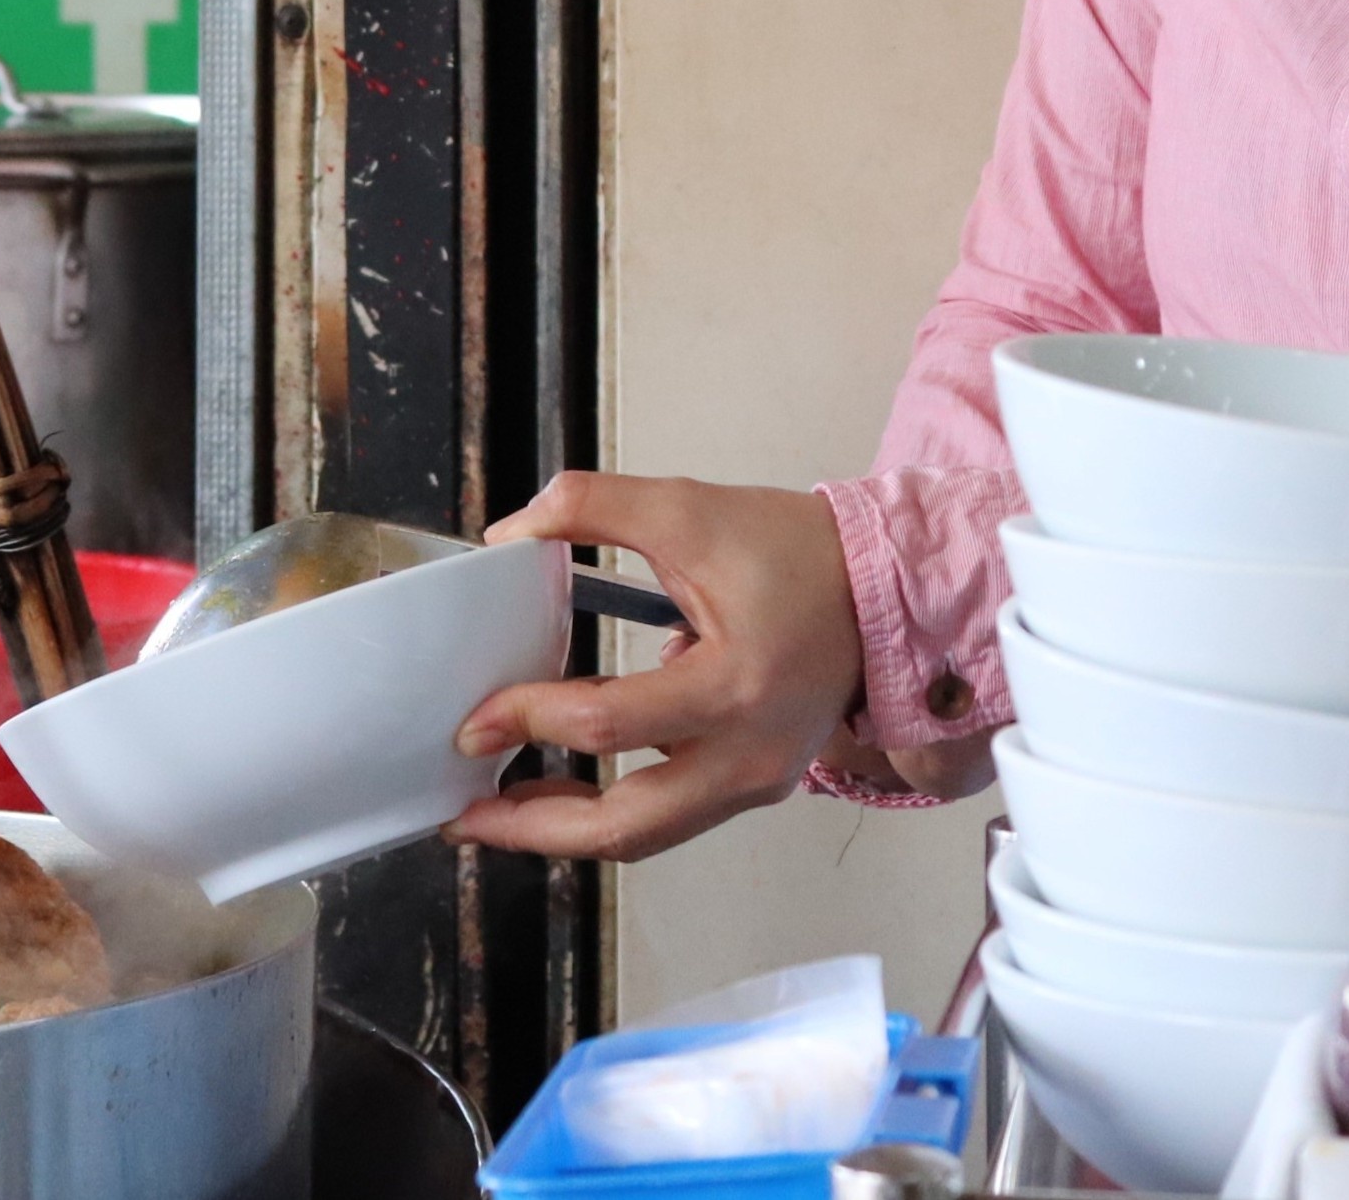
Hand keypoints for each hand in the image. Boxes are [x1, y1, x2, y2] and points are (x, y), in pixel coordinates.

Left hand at [446, 472, 874, 862]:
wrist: (886, 589)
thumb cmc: (798, 553)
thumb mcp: (689, 510)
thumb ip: (593, 509)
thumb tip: (512, 534)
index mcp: (736, 685)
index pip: (610, 725)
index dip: (530, 720)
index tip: (474, 718)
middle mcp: (750, 754)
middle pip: (624, 827)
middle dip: (531, 828)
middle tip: (462, 813)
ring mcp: (757, 781)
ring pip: (644, 838)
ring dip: (563, 831)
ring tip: (495, 812)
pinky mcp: (754, 785)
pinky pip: (669, 819)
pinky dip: (608, 815)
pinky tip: (557, 791)